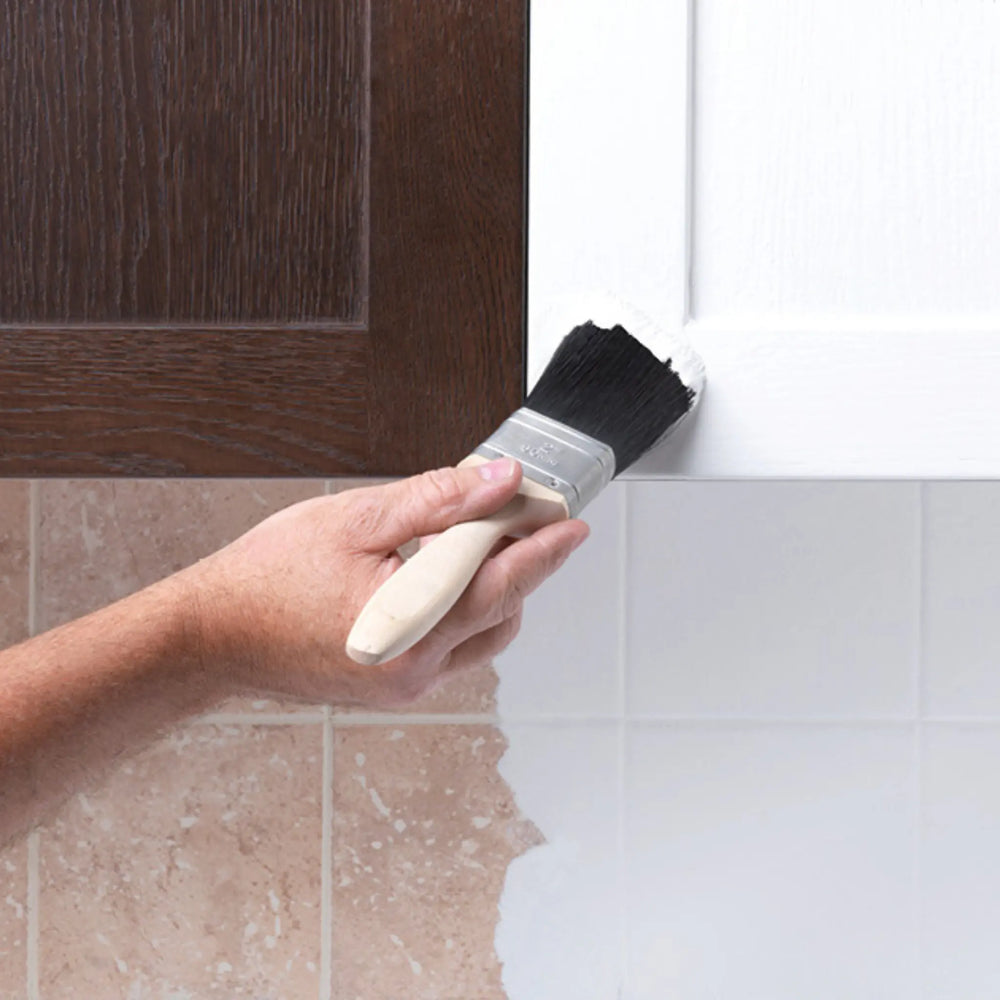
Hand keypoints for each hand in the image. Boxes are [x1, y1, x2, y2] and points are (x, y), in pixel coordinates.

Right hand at [181, 459, 588, 707]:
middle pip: (500, 612)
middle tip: (520, 517)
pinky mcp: (393, 686)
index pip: (502, 584)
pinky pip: (452, 648)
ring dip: (491, 589)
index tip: (573, 523)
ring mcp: (405, 685)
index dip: (544, 549)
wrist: (212, 636)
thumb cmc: (268, 577)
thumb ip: (438, 500)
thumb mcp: (357, 520)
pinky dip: (461, 609)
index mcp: (410, 628)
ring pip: (481, 636)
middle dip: (520, 563)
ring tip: (473, 541)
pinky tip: (439, 574)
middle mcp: (415, 670)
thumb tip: (498, 482)